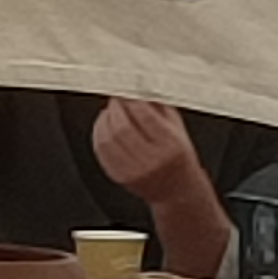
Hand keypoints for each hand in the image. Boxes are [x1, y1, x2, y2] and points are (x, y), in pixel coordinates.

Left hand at [95, 100, 233, 275]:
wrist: (177, 191)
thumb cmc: (179, 158)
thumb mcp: (179, 131)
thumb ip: (161, 110)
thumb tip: (141, 87)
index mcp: (171, 145)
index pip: (145, 115)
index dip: (132, 99)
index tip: (128, 89)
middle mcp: (152, 159)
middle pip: (123, 127)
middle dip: (116, 108)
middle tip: (116, 98)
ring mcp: (134, 170)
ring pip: (108, 139)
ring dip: (104, 120)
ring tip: (109, 111)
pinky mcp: (119, 176)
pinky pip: (101, 152)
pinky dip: (98, 134)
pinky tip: (103, 126)